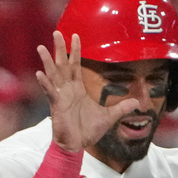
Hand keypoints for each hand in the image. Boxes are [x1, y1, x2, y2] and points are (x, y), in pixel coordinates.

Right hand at [36, 31, 138, 152]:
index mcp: (78, 88)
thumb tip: (137, 102)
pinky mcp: (56, 106)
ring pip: (53, 75)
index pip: (76, 65)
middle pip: (62, 64)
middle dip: (60, 49)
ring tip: (42, 47)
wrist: (78, 145)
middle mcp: (67, 89)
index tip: (75, 35)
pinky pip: (50, 93)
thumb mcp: (109, 117)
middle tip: (57, 32)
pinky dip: (45, 84)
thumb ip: (122, 108)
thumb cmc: (89, 130)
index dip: (75, 51)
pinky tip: (40, 74)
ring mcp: (60, 97)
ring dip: (47, 62)